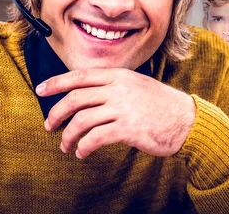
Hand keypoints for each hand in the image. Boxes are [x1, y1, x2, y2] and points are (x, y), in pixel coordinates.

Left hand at [35, 68, 195, 158]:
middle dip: (56, 113)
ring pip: (82, 120)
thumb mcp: (137, 84)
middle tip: (49, 125)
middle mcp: (119, 88)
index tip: (41, 90)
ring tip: (65, 146)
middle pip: (76, 98)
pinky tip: (82, 153)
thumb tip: (86, 94)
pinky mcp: (128, 128)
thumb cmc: (160, 105)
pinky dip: (83, 147)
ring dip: (68, 136)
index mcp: (119, 75)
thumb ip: (114, 85)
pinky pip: (95, 138)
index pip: (80, 75)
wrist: (187, 120)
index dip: (57, 82)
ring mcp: (123, 107)